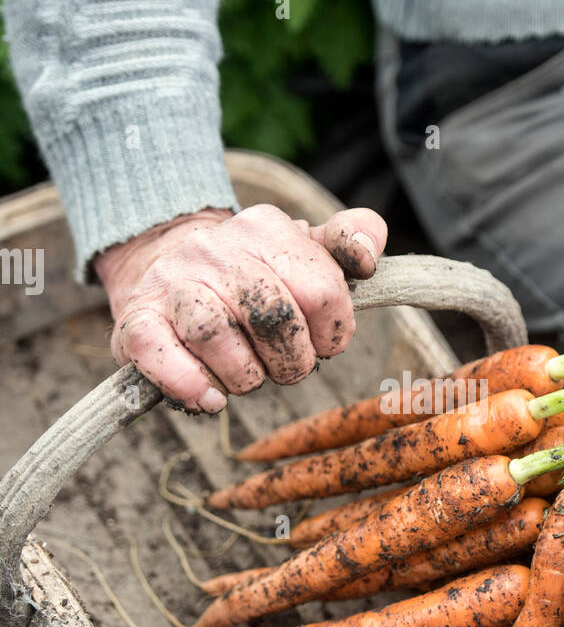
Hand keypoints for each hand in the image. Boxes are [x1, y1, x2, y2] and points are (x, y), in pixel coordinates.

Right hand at [95, 203, 386, 410]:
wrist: (165, 266)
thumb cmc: (253, 274)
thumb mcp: (307, 248)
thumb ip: (353, 238)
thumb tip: (366, 257)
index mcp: (265, 227)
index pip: (322, 289)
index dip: (332, 332)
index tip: (321, 342)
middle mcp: (215, 248)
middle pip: (274, 318)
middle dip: (292, 361)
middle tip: (286, 366)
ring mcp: (171, 283)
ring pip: (215, 335)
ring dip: (244, 376)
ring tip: (246, 377)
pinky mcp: (135, 320)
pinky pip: (158, 354)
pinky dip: (190, 385)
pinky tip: (210, 398)